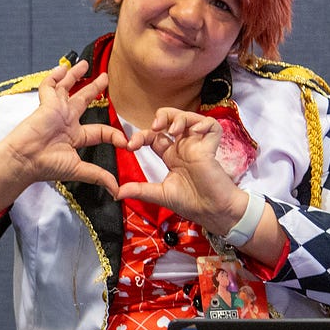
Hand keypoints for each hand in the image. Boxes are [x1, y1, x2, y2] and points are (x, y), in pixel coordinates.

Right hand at [0, 61, 129, 193]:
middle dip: (94, 89)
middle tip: (104, 78)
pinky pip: (49, 86)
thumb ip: (98, 176)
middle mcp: (66, 121)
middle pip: (83, 101)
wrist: (25, 159)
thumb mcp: (78, 170)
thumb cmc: (47, 165)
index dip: (114, 135)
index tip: (125, 142)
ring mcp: (56, 110)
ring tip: (85, 64)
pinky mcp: (47, 103)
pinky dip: (54, 76)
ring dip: (75, 75)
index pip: (99, 131)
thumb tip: (117, 192)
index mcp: (75, 137)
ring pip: (67, 88)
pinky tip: (62, 68)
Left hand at [116, 108, 247, 231]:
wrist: (212, 212)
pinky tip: (195, 131)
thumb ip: (140, 190)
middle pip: (173, 120)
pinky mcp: (211, 148)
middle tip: (155, 126)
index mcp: (171, 156)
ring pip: (190, 118)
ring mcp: (198, 146)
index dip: (142, 136)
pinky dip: (203, 123)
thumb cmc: (191, 203)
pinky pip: (212, 126)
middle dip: (163, 116)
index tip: (130, 146)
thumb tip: (117, 192)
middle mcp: (184, 147)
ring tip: (172, 130)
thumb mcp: (161, 194)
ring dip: (179, 118)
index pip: (155, 136)